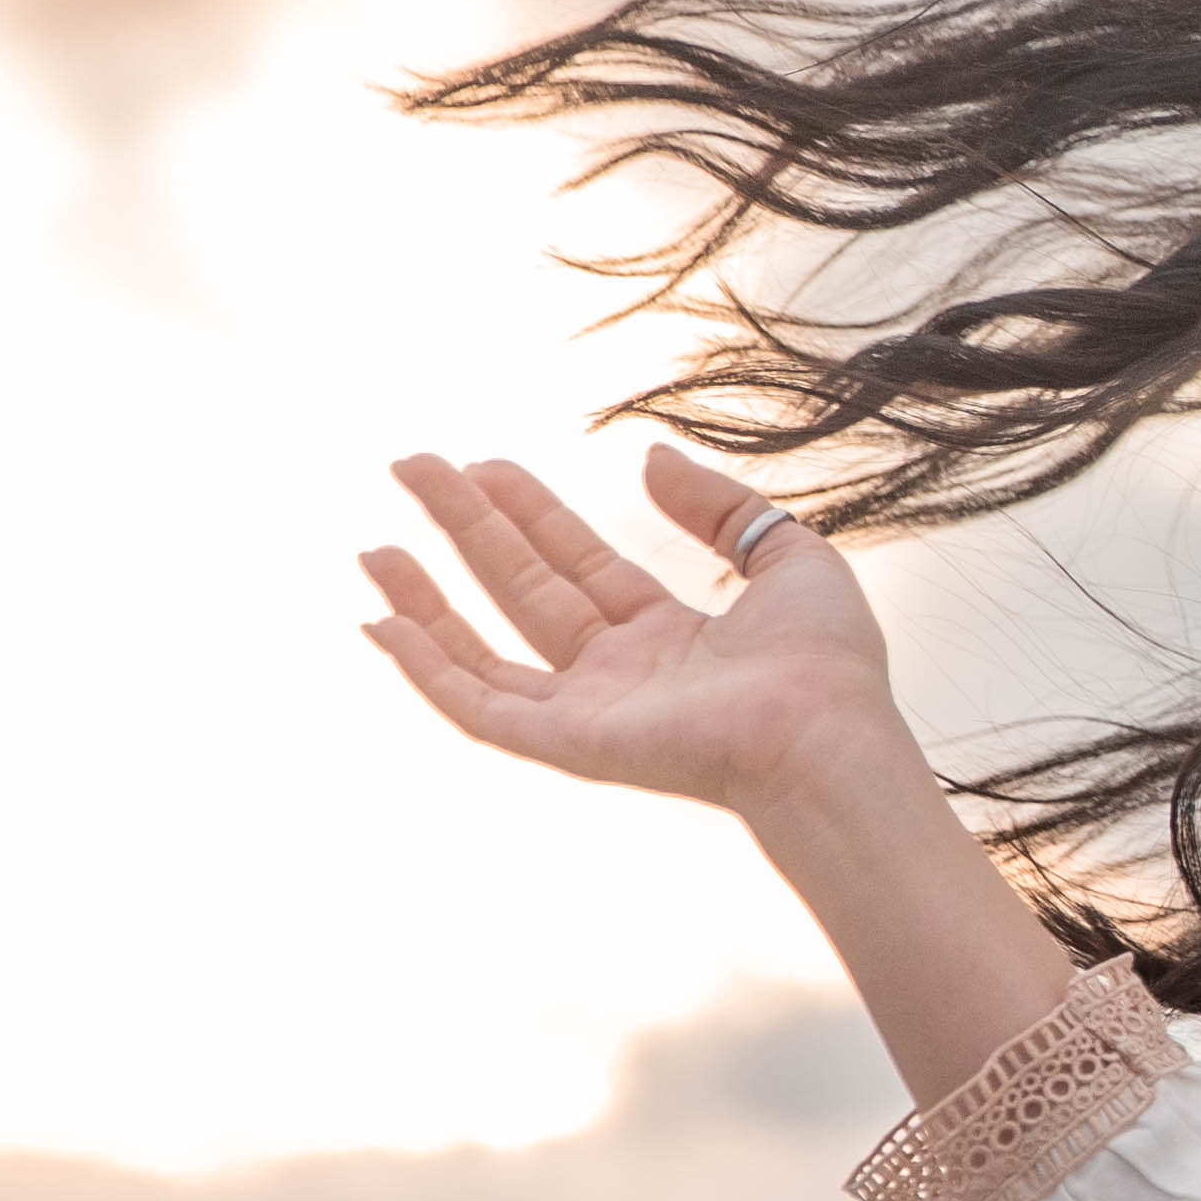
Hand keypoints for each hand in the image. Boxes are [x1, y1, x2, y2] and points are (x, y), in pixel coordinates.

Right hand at [362, 447, 900, 818]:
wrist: (825, 736)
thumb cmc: (827, 664)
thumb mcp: (787, 555)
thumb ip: (720, 507)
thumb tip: (651, 457)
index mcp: (667, 634)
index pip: (577, 560)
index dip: (528, 510)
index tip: (482, 463)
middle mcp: (617, 672)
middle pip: (521, 586)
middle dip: (465, 527)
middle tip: (411, 469)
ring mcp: (587, 710)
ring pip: (484, 648)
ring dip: (427, 599)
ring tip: (373, 548)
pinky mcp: (566, 742)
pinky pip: (479, 704)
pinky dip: (428, 666)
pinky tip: (385, 623)